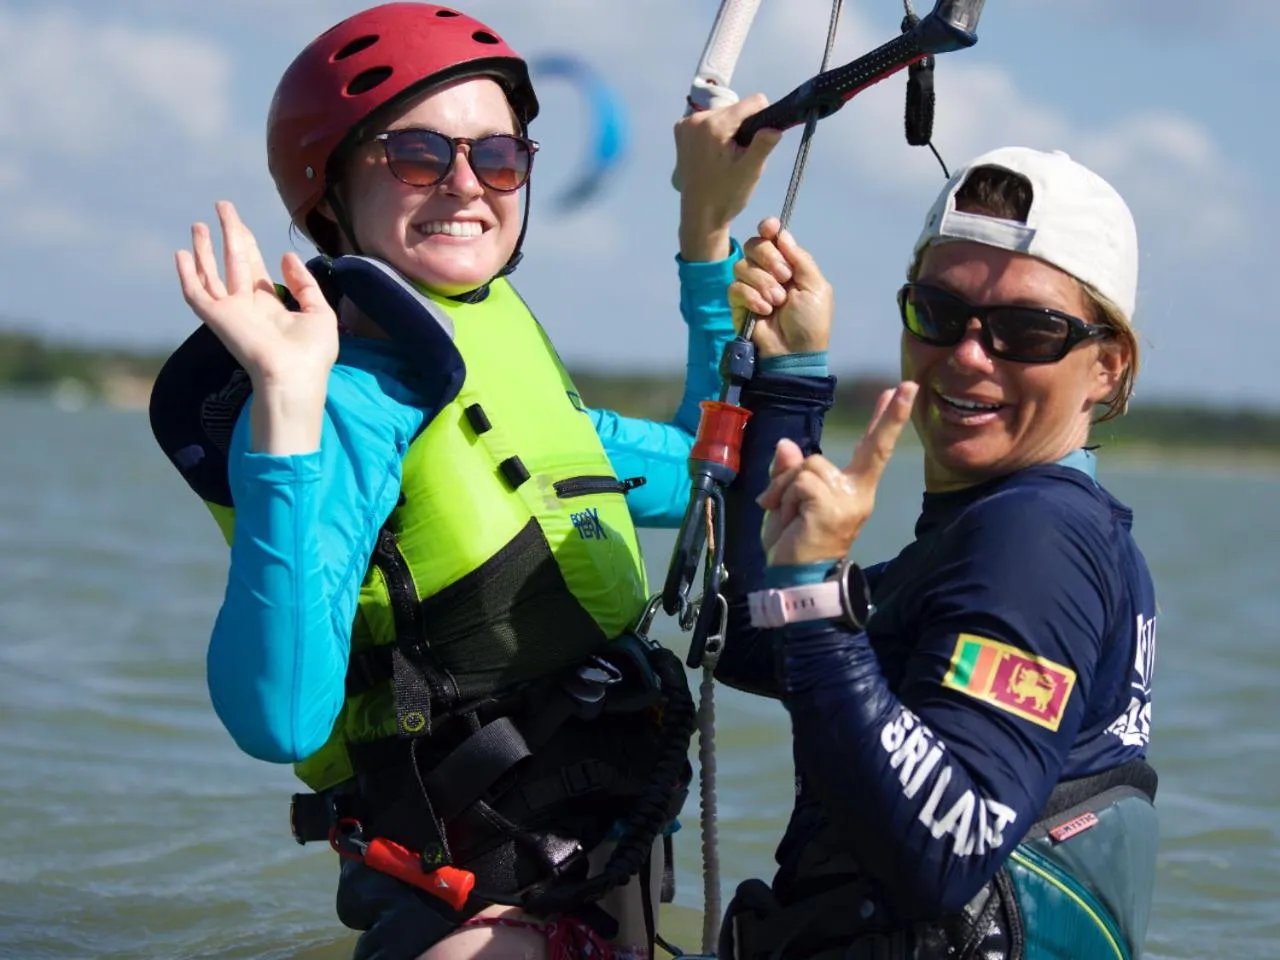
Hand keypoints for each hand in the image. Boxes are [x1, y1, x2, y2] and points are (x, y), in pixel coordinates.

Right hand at [175, 201, 337, 391]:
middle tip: (223, 205)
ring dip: (205, 248)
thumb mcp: (319, 312)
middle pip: (234, 262)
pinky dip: (187, 274)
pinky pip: (196, 293)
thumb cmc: (312, 353)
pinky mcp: (216, 317)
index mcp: (270, 307)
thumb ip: (304, 283)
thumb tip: (285, 256)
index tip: (243, 226)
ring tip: (200, 223)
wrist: (294, 377)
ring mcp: (230, 312)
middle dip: (229, 234)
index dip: (249, 245)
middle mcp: (247, 307)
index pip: (255, 269)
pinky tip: (181, 254)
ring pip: (212, 273)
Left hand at [674, 93, 782, 260]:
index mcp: (714, 125)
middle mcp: (696, 118)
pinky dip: (715, 132)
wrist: (700, 215)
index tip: (759, 140)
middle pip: (736, 108)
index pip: (753, 103)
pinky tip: (714, 154)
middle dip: (743, 127)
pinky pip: (708, 121)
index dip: (763, 119)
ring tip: (726, 157)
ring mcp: (685, 124)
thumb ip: (763, 145)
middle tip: (738, 156)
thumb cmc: (727, 195)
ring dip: (730, 130)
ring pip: (723, 114)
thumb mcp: (750, 171)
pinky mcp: (680, 131)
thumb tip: (776, 127)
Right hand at [728, 218, 831, 357]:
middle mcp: (768, 272)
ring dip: (762, 283)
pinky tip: (763, 311)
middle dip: (770, 259)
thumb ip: (800, 259)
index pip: (772, 237)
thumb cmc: (810, 322)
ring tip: (776, 302)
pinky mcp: (737, 303)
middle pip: (754, 245)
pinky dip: (750, 297)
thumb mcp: (816, 287)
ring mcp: (751, 287)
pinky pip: (735, 287)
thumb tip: (782, 234)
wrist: (794, 353)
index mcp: (788, 265)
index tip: (770, 228)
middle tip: (784, 279)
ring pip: (743, 266)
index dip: (768, 229)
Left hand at [759, 382, 918, 565]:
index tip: (901, 392)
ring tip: (782, 510)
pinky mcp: (833, 505)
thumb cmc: (793, 543)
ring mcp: (849, 499)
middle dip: (890, 416)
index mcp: (852, 490)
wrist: (793, 579)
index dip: (885, 421)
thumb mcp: (787, 501)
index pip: (871, 450)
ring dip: (785, 484)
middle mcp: (857, 493)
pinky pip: (800, 479)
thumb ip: (791, 473)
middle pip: (871, 447)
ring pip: (809, 464)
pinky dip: (783, 493)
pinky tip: (786, 515)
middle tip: (906, 386)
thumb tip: (787, 444)